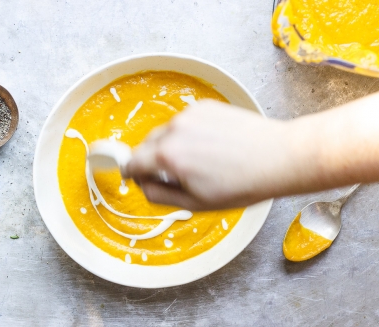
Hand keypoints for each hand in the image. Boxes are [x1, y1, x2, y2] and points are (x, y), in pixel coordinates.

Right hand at [124, 100, 290, 209]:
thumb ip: (159, 195)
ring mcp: (190, 114)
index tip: (137, 177)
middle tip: (175, 175)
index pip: (132, 163)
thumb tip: (142, 185)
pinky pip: (184, 122)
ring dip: (171, 146)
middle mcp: (174, 130)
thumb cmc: (243, 184)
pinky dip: (188, 133)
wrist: (278, 156)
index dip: (133, 174)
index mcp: (168, 156)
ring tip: (200, 160)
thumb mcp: (196, 203)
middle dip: (152, 161)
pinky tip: (211, 145)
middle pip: (145, 145)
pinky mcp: (205, 106)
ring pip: (165, 133)